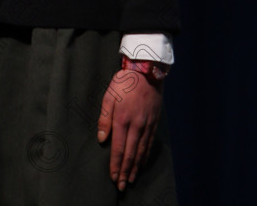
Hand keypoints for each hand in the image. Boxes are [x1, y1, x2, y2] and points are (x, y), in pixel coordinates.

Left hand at [97, 69, 162, 191]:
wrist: (146, 71)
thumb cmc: (124, 82)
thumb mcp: (108, 96)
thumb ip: (104, 118)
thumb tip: (102, 139)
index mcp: (122, 119)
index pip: (119, 148)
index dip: (116, 164)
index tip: (113, 177)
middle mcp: (136, 125)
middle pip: (131, 154)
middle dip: (125, 171)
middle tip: (121, 186)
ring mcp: (147, 125)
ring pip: (141, 151)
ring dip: (136, 167)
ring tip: (131, 179)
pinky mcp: (154, 123)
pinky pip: (150, 143)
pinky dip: (145, 156)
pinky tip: (142, 163)